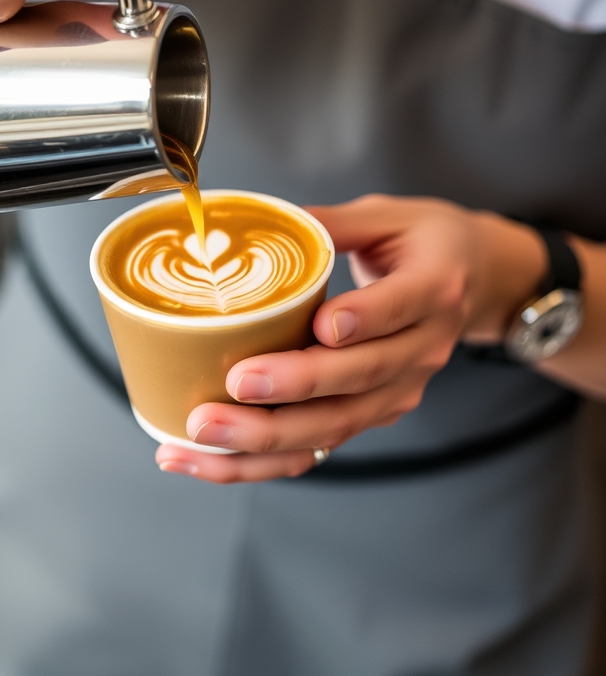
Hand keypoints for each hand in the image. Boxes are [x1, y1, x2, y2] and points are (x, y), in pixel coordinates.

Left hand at [156, 194, 547, 483]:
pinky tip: (210, 460)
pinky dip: (263, 461)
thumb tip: (261, 221)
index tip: (320, 326)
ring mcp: (400, 389)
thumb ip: (330, 220)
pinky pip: (320, 445)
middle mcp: (422, 348)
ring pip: (337, 425)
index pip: (400, 306)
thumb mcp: (388, 214)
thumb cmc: (423, 243)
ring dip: (266, 439)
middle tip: (235, 384)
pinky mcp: (374, 413)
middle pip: (361, 376)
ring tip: (201, 434)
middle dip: (294, 387)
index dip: (362, 319)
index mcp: (433, 288)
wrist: (473, 282)